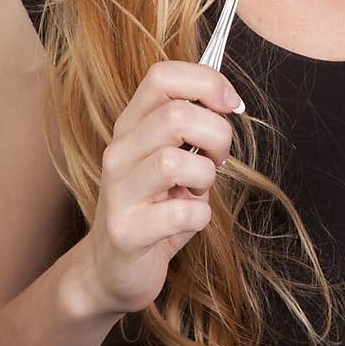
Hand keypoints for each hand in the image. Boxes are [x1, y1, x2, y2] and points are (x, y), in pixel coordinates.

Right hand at [81, 61, 242, 317]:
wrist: (113, 269)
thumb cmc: (155, 207)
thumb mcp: (172, 158)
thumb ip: (192, 128)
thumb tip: (229, 100)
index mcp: (131, 126)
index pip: (162, 76)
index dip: (207, 82)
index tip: (231, 104)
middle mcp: (119, 152)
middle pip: (176, 115)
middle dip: (216, 134)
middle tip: (217, 159)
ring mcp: (118, 192)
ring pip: (175, 162)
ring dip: (205, 177)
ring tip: (198, 192)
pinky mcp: (127, 232)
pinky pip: (182, 212)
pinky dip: (201, 216)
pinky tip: (190, 221)